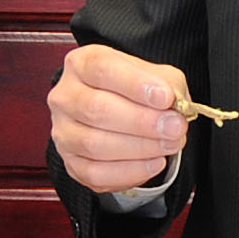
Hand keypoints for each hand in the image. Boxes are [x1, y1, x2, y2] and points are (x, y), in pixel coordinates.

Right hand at [50, 43, 190, 194]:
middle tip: (174, 127)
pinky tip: (154, 163)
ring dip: (140, 147)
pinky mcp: (71, 162)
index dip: (135, 84)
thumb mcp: (156, 75)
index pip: (102, 69)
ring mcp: (63, 132)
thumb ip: (167, 85)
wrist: (120, 113)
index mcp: (82, 64)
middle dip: (142, 121)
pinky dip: (130, 171)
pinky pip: (96, 173)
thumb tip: (173, 106)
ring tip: (169, 144)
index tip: (165, 97)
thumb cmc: (135, 91)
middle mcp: (65, 96)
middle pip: (96, 108)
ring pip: (94, 144)